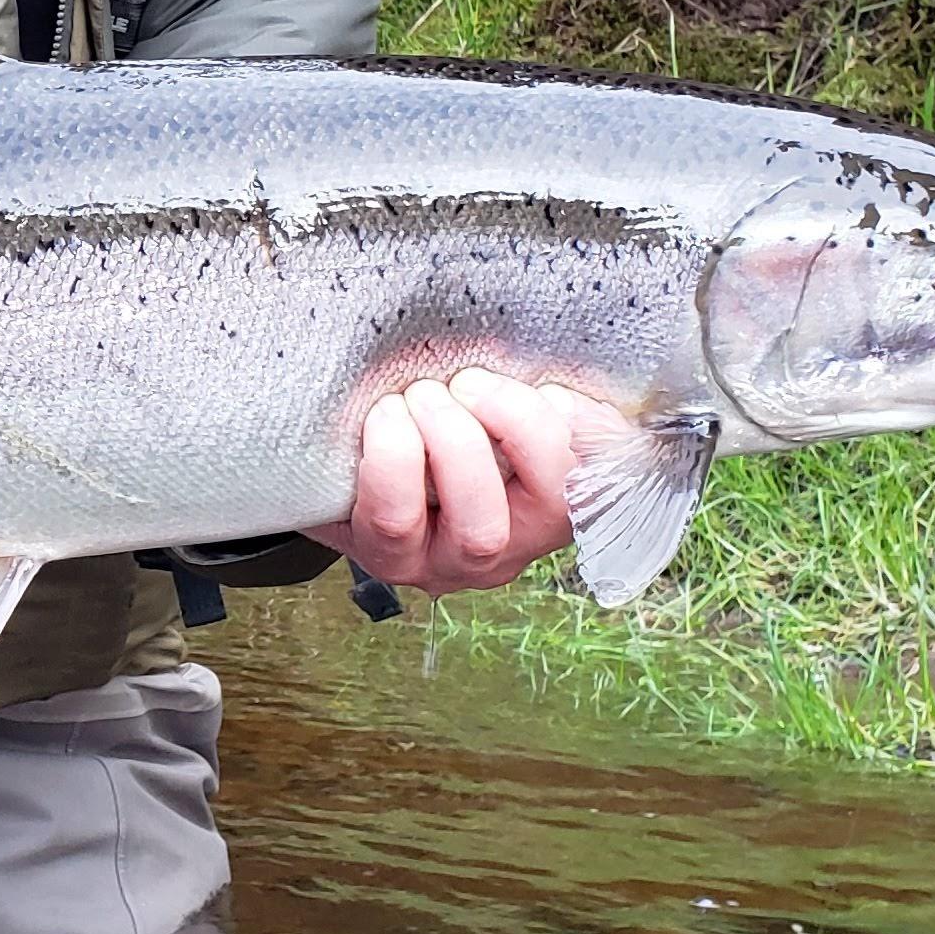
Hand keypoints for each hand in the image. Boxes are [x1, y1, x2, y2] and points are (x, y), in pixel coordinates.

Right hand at [310, 367, 591, 596]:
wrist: (429, 454)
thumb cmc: (376, 446)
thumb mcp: (340, 453)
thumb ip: (339, 433)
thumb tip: (336, 373)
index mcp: (396, 551)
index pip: (395, 526)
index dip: (393, 460)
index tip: (386, 408)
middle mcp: (466, 559)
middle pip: (479, 530)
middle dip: (454, 442)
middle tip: (428, 391)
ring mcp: (530, 536)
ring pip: (550, 502)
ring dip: (517, 425)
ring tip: (478, 383)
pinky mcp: (577, 502)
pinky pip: (598, 470)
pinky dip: (578, 420)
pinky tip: (545, 391)